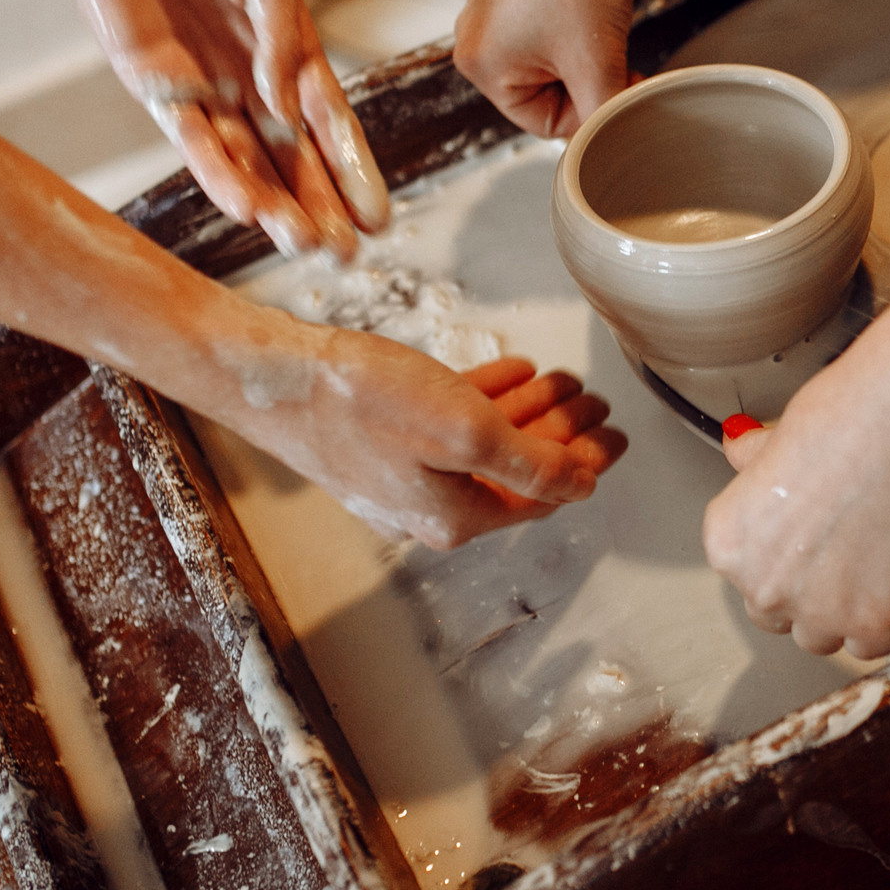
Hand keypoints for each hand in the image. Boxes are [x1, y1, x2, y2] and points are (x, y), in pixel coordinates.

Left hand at [45, 0, 392, 260]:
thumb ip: (282, 35)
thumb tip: (289, 107)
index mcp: (286, 43)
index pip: (329, 119)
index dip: (354, 168)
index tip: (379, 218)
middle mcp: (249, 75)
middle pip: (292, 157)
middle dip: (321, 205)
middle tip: (346, 254)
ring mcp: (204, 86)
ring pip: (247, 163)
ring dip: (276, 205)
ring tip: (304, 244)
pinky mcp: (156, 88)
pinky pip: (194, 144)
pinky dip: (221, 178)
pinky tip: (248, 210)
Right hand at [216, 323, 626, 549]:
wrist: (273, 376)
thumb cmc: (358, 402)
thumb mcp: (466, 430)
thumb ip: (531, 463)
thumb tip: (581, 486)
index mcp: (455, 516)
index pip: (541, 495)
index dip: (587, 462)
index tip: (617, 436)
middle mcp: (429, 505)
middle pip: (516, 470)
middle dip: (562, 434)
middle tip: (597, 404)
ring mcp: (402, 475)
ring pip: (484, 444)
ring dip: (528, 412)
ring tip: (565, 382)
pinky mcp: (379, 441)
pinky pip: (446, 426)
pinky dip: (484, 399)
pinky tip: (511, 373)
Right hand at [454, 0, 638, 136]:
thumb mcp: (596, 62)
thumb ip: (602, 117)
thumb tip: (612, 145)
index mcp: (480, 68)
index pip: (547, 125)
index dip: (592, 108)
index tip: (622, 78)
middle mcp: (473, 40)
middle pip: (550, 94)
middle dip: (589, 76)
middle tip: (614, 45)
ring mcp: (490, 11)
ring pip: (557, 61)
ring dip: (589, 49)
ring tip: (599, 13)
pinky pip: (552, 29)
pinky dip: (580, 22)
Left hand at [702, 369, 889, 657]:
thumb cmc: (848, 418)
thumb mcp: (779, 437)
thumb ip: (755, 464)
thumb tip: (740, 447)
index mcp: (729, 542)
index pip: (744, 576)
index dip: (781, 556)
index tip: (807, 538)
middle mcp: (763, 586)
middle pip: (777, 614)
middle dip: (806, 590)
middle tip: (843, 548)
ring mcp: (818, 611)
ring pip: (823, 636)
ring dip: (843, 611)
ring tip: (872, 559)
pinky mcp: (873, 624)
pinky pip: (874, 645)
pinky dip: (888, 619)